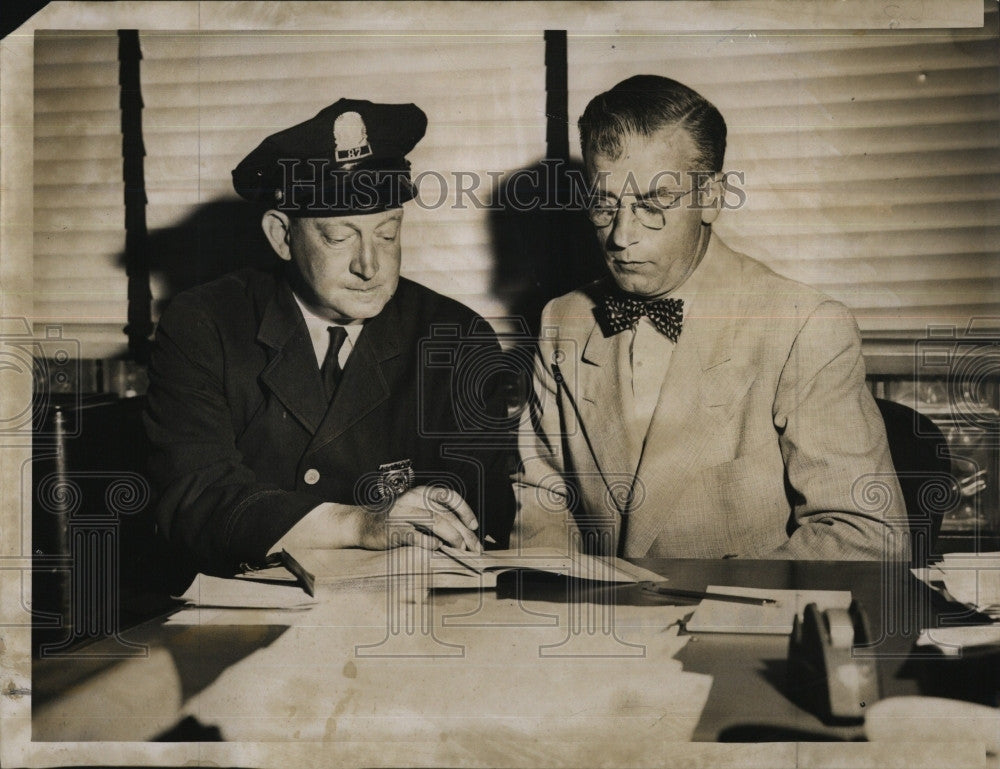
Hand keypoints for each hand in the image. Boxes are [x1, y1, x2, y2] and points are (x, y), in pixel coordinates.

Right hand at [358, 485, 481, 552]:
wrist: (362, 523)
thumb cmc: (395, 519)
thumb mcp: (415, 509)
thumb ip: (435, 515)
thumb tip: (465, 533)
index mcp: (421, 493)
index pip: (449, 496)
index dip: (465, 510)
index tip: (474, 525)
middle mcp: (413, 500)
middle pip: (445, 514)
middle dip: (463, 533)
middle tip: (473, 548)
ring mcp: (402, 513)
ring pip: (434, 522)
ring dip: (451, 537)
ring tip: (460, 550)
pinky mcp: (393, 529)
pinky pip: (415, 536)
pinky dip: (429, 543)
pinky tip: (437, 548)